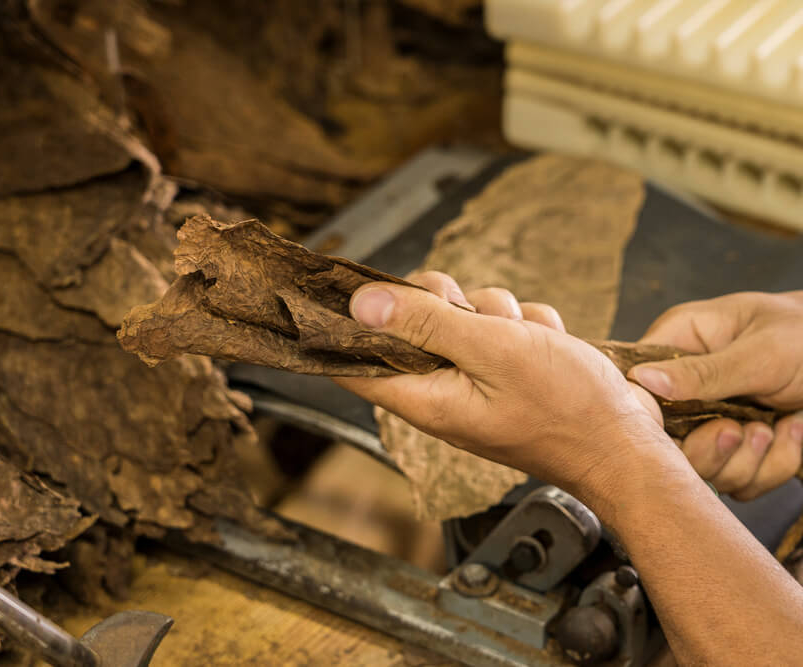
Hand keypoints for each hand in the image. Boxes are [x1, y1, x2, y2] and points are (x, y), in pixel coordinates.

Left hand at [334, 272, 677, 504]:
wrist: (628, 444)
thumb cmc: (567, 409)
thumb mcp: (493, 351)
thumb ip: (426, 324)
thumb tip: (361, 304)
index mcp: (423, 397)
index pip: (352, 364)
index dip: (344, 325)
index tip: (351, 288)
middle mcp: (441, 391)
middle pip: (409, 324)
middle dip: (445, 302)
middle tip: (475, 313)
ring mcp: (473, 381)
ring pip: (460, 318)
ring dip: (497, 315)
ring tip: (528, 340)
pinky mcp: (504, 373)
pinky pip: (498, 328)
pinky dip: (525, 328)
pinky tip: (547, 346)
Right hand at [629, 291, 802, 499]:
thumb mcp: (761, 351)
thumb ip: (703, 372)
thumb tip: (642, 380)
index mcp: (679, 343)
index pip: (636, 388)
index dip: (651, 417)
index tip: (688, 427)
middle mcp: (687, 386)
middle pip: (664, 442)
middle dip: (709, 449)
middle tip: (741, 430)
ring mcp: (712, 418)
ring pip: (704, 470)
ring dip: (748, 460)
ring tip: (775, 427)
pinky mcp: (740, 447)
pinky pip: (740, 481)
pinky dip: (773, 466)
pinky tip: (792, 431)